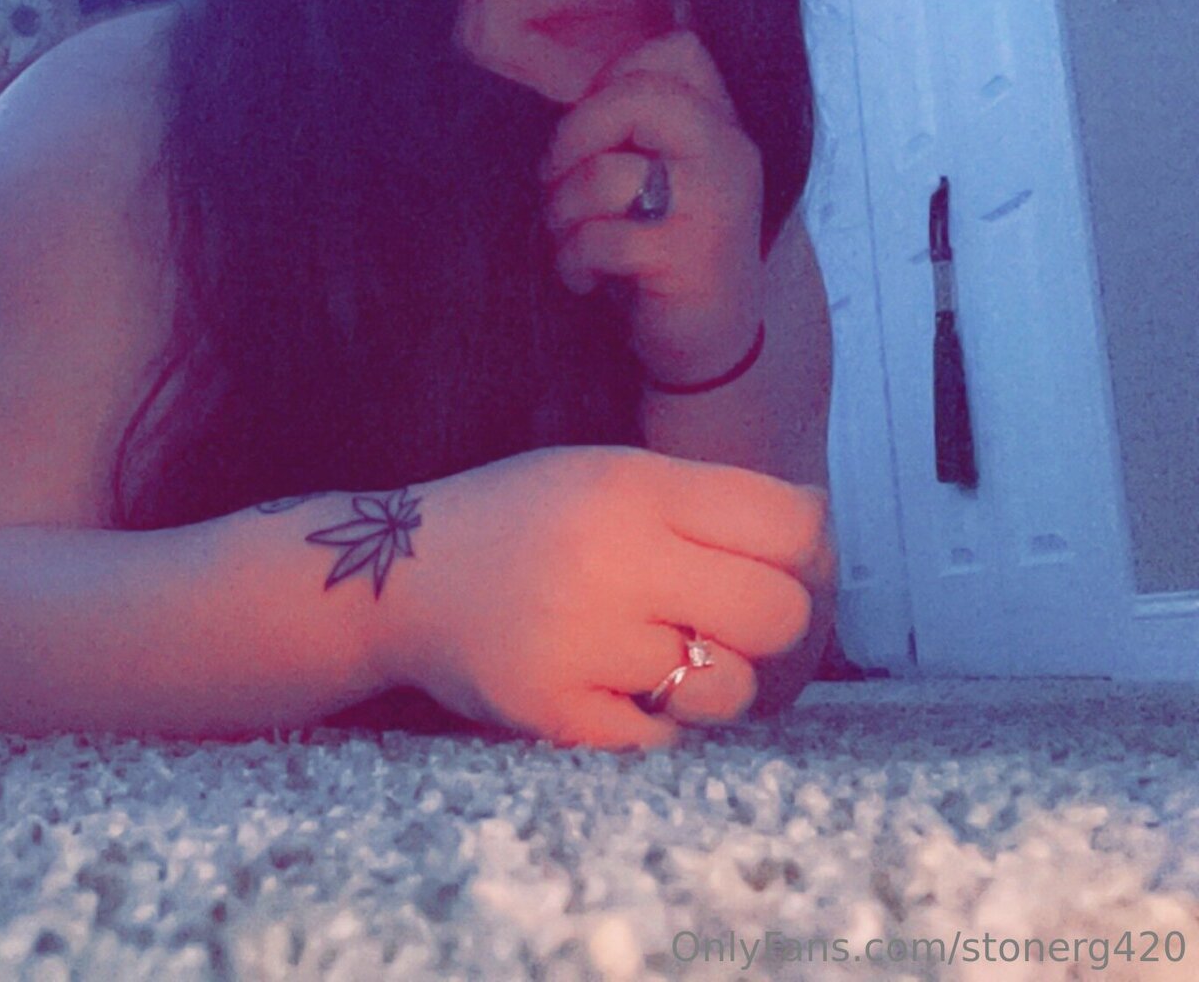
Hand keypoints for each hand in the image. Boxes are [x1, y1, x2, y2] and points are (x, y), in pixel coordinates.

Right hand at [378, 446, 832, 749]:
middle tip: (722, 629)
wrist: (395, 579)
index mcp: (632, 487)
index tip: (770, 571)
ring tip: (661, 663)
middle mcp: (610, 556)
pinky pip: (662, 740)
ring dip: (712, 686)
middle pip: (779, 614)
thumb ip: (701, 502)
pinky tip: (613, 691)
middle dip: (770, 632)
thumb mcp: (603, 474)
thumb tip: (819, 549)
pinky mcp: (551, 708)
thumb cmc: (518, 524)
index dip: (803, 556)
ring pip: (730, 689)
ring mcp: (579, 638)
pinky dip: (653, 725)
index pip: (793, 524)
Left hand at [541, 31, 767, 386]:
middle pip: (633, 95)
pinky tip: (583, 279)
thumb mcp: (664, 177)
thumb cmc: (666, 253)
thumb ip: (637, 128)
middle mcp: (729, 154)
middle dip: (571, 139)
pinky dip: (572, 261)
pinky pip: (598, 237)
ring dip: (561, 212)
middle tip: (557, 182)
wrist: (711, 346)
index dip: (611, 81)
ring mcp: (713, 205)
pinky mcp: (685, 258)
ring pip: (603, 174)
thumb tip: (566, 95)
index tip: (593, 135)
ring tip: (570, 237)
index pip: (674, 50)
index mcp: (723, 125)